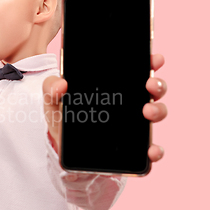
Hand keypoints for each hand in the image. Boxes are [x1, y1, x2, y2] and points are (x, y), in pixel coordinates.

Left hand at [43, 53, 167, 161]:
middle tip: (149, 85)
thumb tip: (61, 84)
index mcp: (115, 86)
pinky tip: (151, 149)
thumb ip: (51, 88)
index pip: (137, 69)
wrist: (64, 151)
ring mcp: (134, 125)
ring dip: (158, 110)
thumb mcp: (54, 101)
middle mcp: (130, 103)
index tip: (154, 58)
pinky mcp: (134, 149)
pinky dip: (155, 150)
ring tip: (146, 112)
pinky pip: (151, 149)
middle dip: (157, 84)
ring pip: (157, 113)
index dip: (149, 61)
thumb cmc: (63, 120)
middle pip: (153, 89)